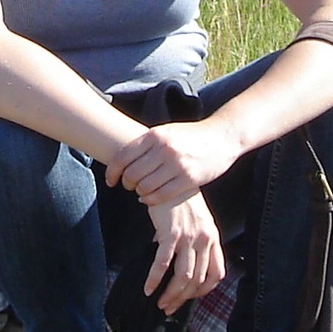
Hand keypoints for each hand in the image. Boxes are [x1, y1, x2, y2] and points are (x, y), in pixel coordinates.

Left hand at [106, 118, 244, 207]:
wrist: (222, 136)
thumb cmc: (190, 136)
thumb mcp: (166, 131)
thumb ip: (146, 143)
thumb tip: (120, 156)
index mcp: (155, 135)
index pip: (122, 157)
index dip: (112, 172)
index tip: (110, 181)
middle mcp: (164, 149)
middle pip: (132, 174)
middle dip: (126, 184)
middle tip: (128, 186)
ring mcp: (177, 165)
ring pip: (145, 187)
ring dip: (139, 192)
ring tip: (141, 191)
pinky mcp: (189, 179)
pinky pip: (161, 195)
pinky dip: (151, 200)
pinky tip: (150, 199)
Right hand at [143, 193, 224, 313]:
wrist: (166, 175)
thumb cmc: (178, 198)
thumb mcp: (194, 220)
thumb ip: (192, 241)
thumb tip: (176, 263)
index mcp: (212, 237)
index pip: (216, 273)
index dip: (204, 291)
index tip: (190, 298)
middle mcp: (204, 239)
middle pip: (198, 279)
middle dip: (183, 298)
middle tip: (168, 307)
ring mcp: (188, 237)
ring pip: (183, 276)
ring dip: (171, 294)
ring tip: (159, 303)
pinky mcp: (171, 233)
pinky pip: (163, 264)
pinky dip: (155, 279)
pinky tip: (148, 288)